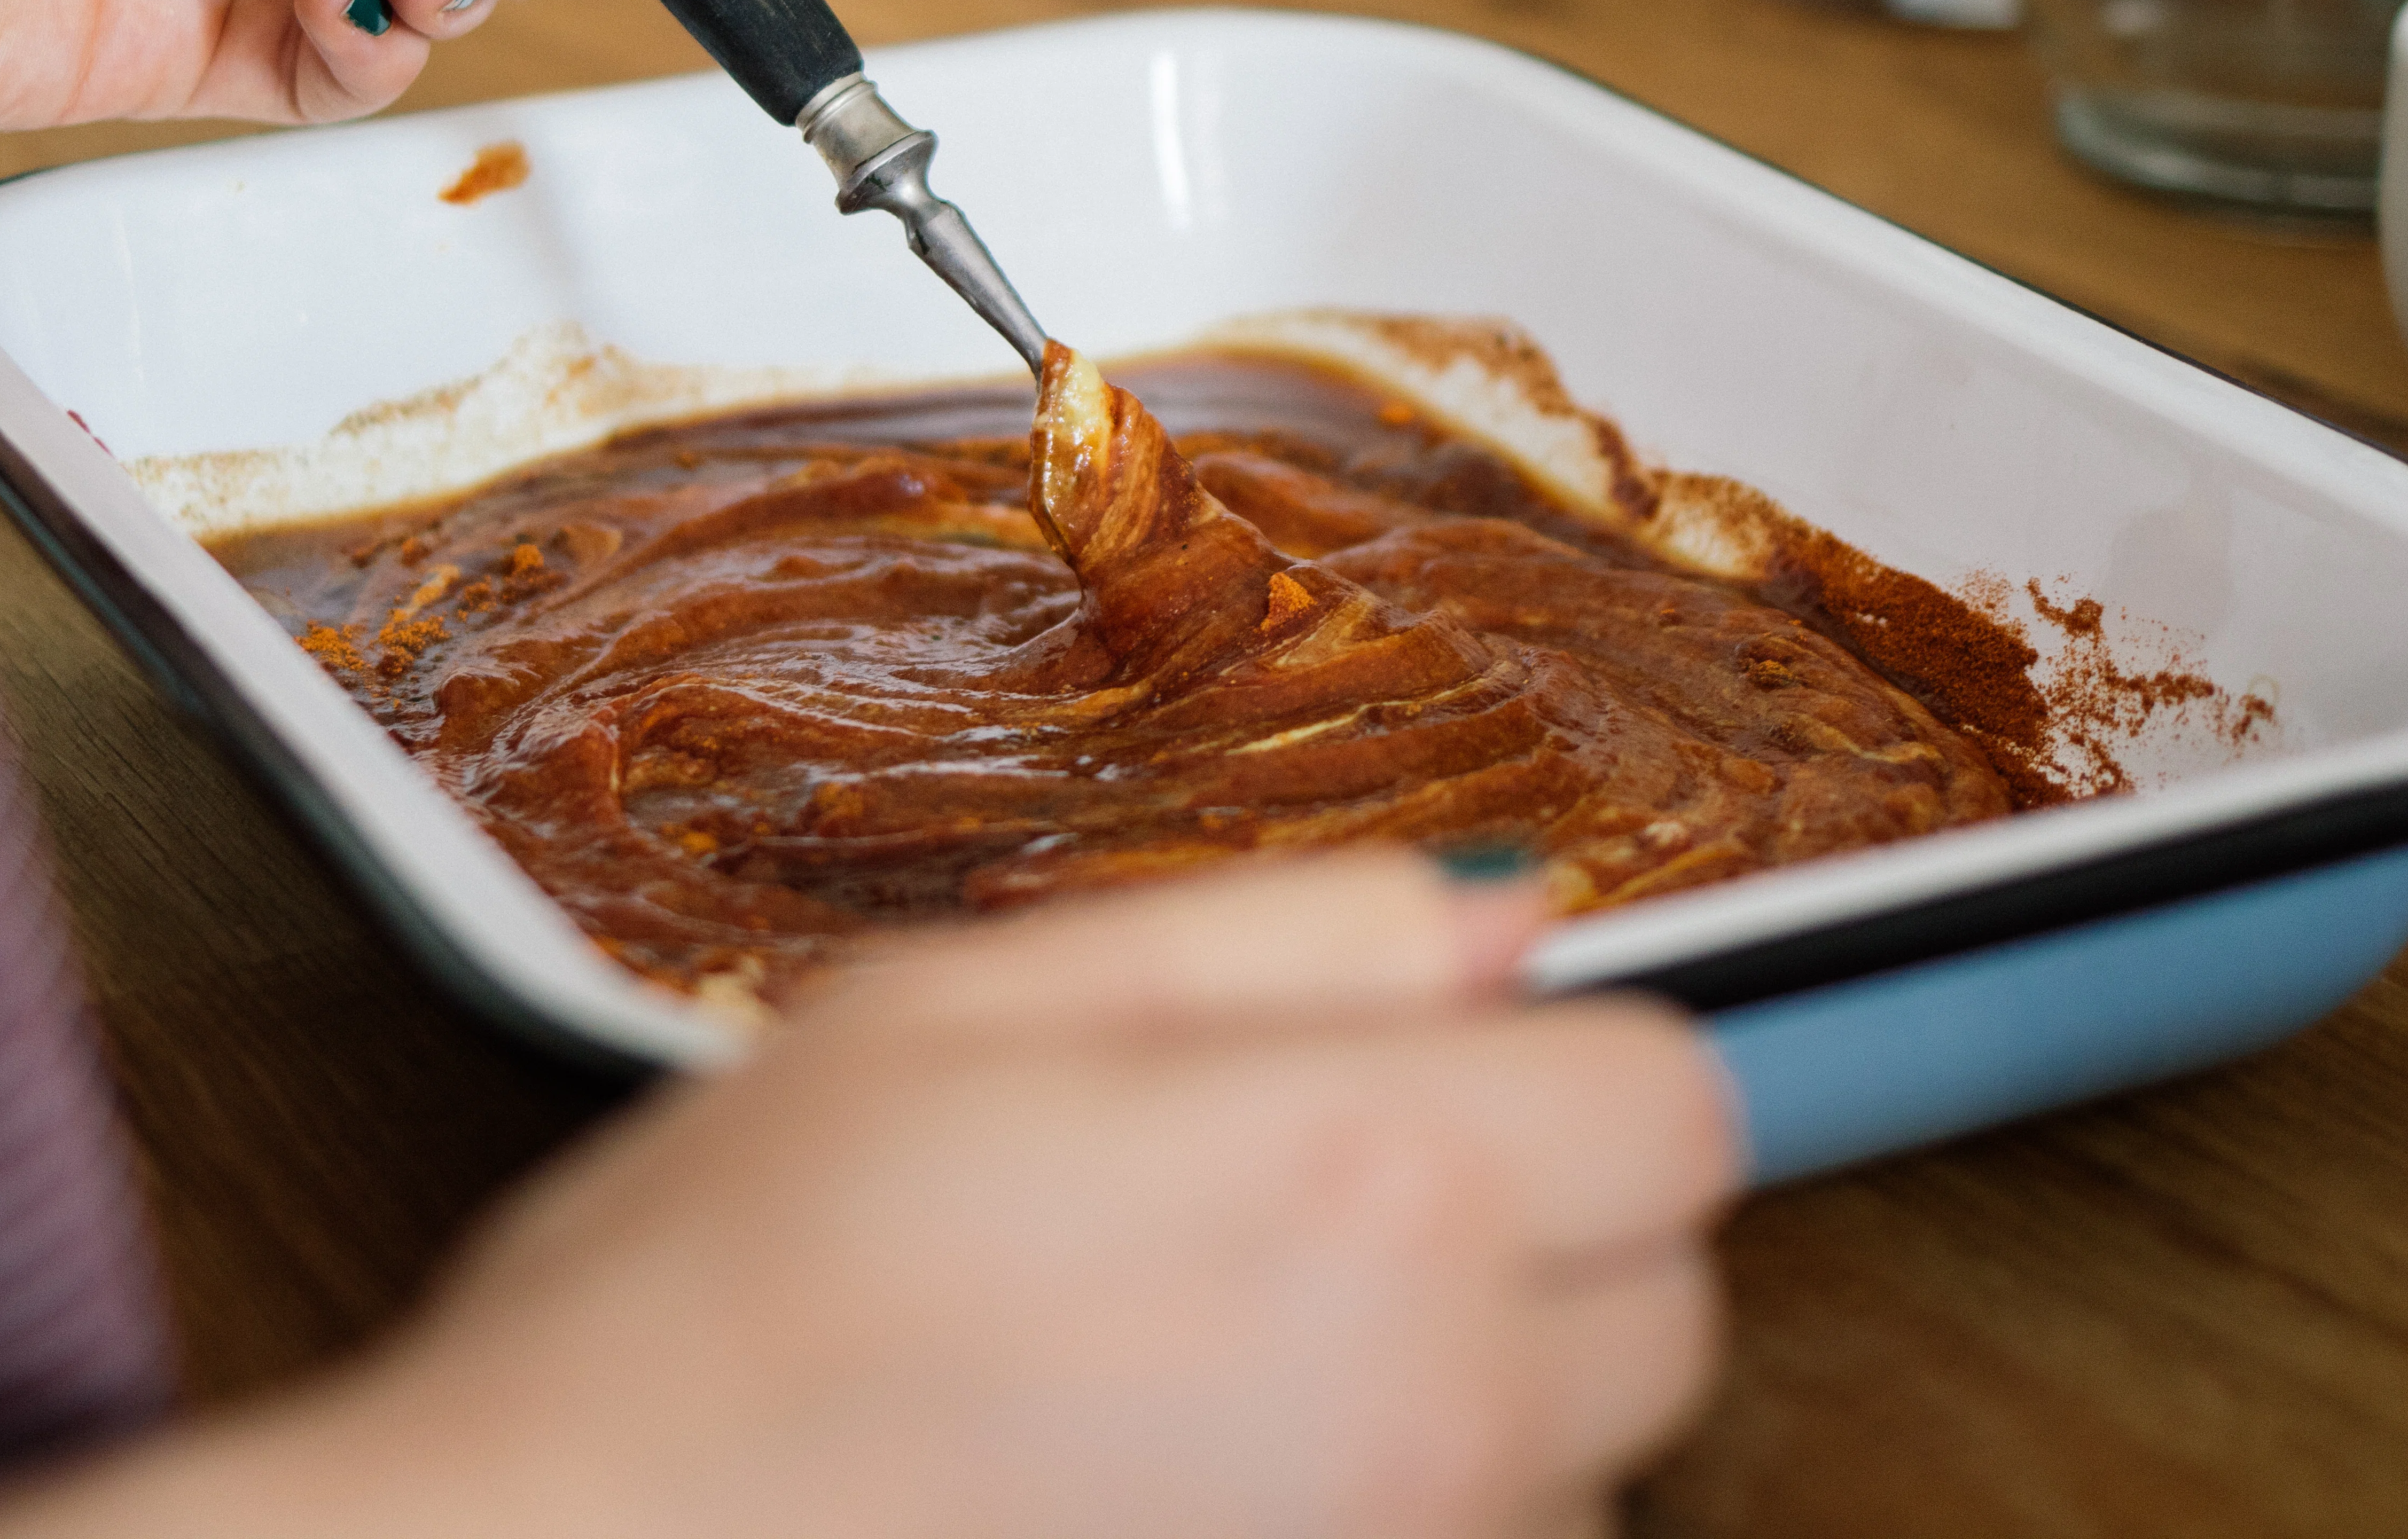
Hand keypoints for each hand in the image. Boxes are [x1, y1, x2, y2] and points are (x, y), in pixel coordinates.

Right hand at [0, 855, 1735, 1538]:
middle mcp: (1446, 1407)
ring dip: (1461, 1417)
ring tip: (1203, 1388)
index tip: (1438, 1084)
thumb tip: (1501, 928)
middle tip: (1290, 1228)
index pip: (1681, 1105)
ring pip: (1573, 1472)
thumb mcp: (963, 1005)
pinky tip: (1188, 1496)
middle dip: (1534, 1249)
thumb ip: (1274, 938)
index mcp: (1374, 1177)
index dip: (1561, 1075)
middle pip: (1665, 1306)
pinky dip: (1381, 1526)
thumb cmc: (726, 1302)